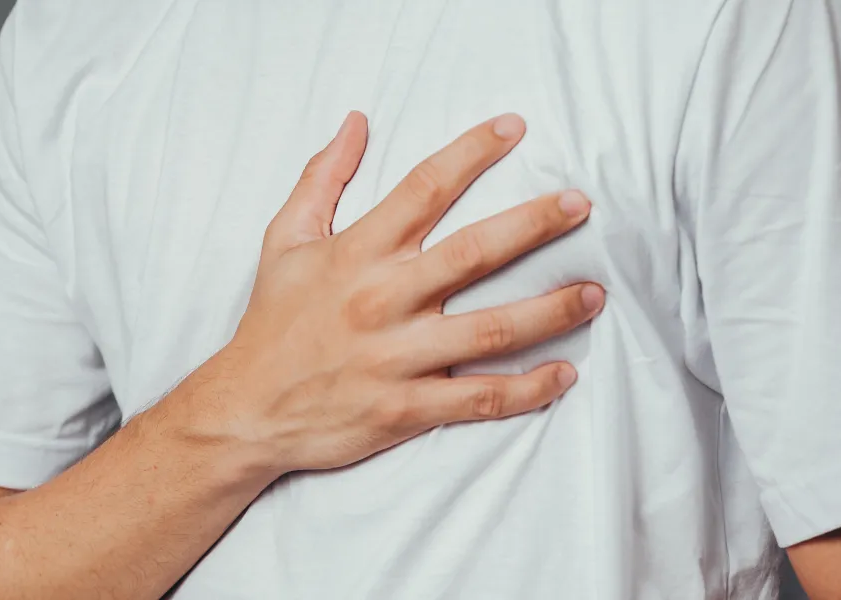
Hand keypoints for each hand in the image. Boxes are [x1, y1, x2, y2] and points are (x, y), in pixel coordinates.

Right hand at [162, 111, 603, 476]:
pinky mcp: (406, 408)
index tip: (514, 129)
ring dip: (551, 310)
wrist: (245, 409)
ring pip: (492, 330)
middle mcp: (383, 300)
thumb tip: (355, 123)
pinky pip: (479, 399)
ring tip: (594, 293)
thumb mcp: (284, 241)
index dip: (472, 152)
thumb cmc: (271, 323)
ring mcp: (397, 357)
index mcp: (358, 253)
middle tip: (580, 205)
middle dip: (534, 224)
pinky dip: (527, 390)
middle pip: (474, 253)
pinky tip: (563, 375)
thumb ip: (321, 179)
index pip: (424, 188)